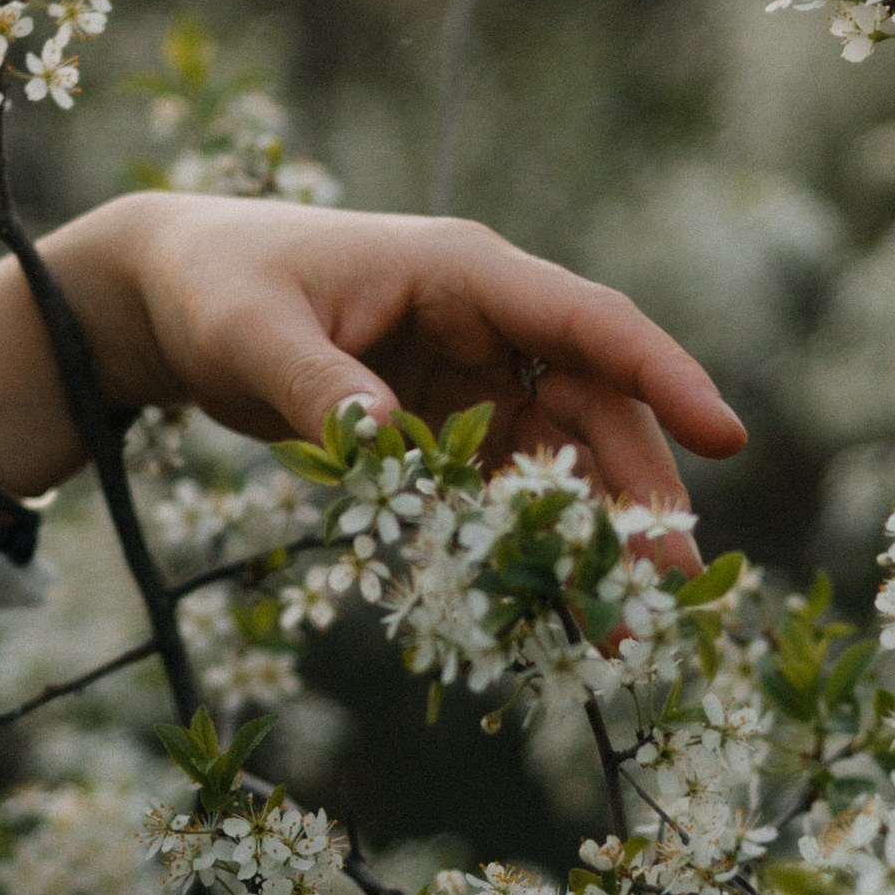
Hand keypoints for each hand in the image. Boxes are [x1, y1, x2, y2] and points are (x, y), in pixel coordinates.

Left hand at [0, 191, 743, 551]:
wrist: (171, 302)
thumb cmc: (218, 287)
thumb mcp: (255, 332)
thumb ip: (321, 386)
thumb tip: (388, 446)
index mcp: (464, 273)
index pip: (588, 322)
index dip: (661, 377)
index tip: (723, 436)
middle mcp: (488, 324)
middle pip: (591, 409)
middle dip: (635, 491)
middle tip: (669, 581)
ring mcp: (472, 380)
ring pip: (559, 460)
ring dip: (590, 534)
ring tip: (619, 622)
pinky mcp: (445, 430)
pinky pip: (503, 491)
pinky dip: (526, 543)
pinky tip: (548, 608)